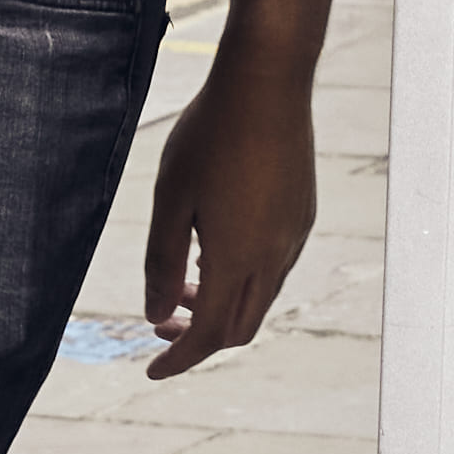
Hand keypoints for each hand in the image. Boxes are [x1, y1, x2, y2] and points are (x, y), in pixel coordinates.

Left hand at [136, 56, 318, 374]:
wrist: (268, 82)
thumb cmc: (210, 134)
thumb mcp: (170, 198)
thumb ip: (161, 261)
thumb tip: (155, 314)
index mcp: (236, 257)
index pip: (208, 335)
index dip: (178, 360)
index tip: (152, 370)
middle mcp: (273, 256)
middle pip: (238, 327)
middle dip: (199, 338)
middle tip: (162, 324)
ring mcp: (293, 236)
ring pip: (258, 299)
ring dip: (219, 305)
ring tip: (181, 281)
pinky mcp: (302, 215)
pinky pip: (273, 268)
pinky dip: (240, 279)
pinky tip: (213, 246)